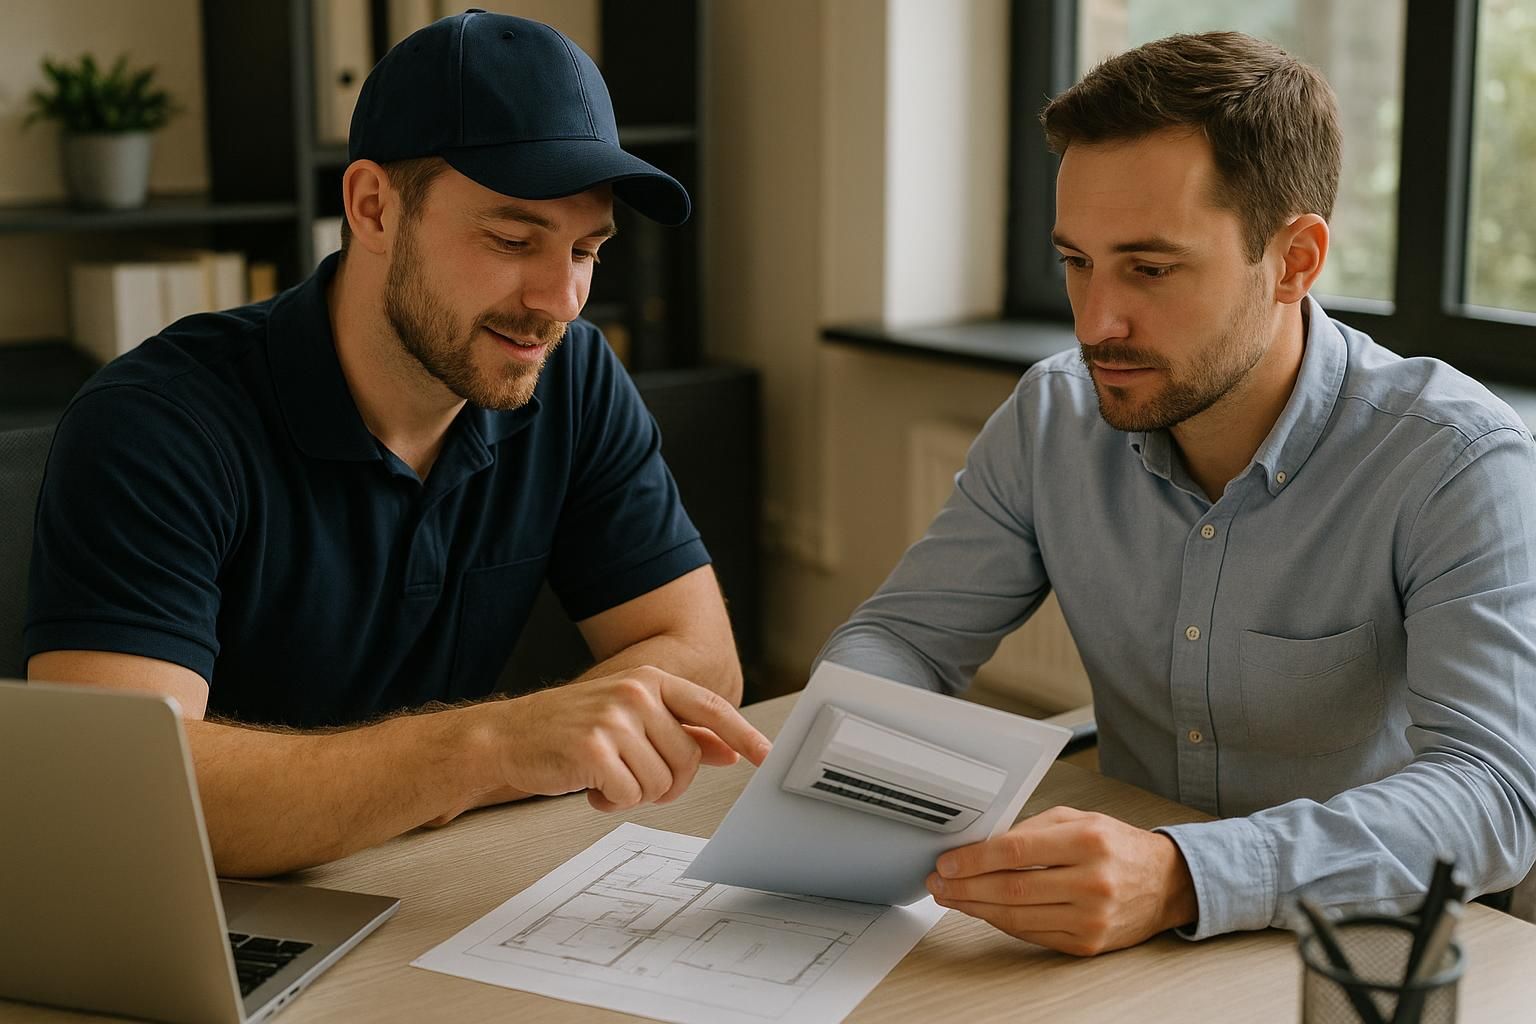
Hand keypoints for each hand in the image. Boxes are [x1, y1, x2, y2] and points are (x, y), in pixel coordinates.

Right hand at [481, 665, 771, 811]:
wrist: (506, 736)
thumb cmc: (570, 729)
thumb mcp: (630, 718)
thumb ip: (680, 731)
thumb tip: (728, 750)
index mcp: (650, 680)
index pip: (711, 708)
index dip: (743, 735)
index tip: (767, 757)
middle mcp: (636, 693)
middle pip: (688, 760)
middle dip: (667, 783)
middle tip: (632, 778)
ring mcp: (614, 719)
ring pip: (661, 783)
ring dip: (636, 793)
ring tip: (606, 777)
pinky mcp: (593, 749)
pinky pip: (630, 796)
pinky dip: (612, 802)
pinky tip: (590, 785)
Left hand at [925, 805, 1197, 955]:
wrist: (1166, 883)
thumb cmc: (1118, 846)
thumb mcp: (1078, 820)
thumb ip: (1031, 830)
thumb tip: (981, 845)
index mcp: (1087, 842)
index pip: (1015, 852)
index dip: (973, 859)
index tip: (948, 861)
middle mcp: (1091, 881)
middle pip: (1010, 888)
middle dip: (965, 886)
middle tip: (940, 883)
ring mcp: (1090, 918)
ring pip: (1017, 917)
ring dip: (976, 908)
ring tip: (952, 897)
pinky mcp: (1087, 943)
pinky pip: (1032, 934)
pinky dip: (1002, 923)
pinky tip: (983, 911)